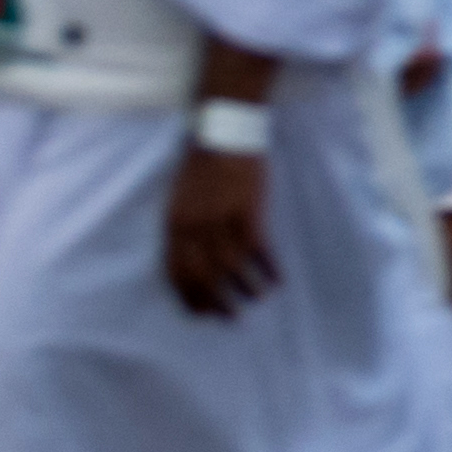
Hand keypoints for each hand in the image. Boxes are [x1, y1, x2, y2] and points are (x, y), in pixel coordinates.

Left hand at [161, 128, 277, 319]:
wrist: (223, 133)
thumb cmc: (200, 165)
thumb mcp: (179, 199)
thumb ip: (182, 229)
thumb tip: (190, 260)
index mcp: (174, 225)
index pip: (177, 272)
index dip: (190, 297)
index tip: (202, 314)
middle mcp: (195, 227)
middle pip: (205, 276)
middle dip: (217, 301)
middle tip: (231, 318)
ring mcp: (222, 220)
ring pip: (233, 267)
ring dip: (246, 288)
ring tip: (256, 300)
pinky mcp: (249, 212)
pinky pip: (259, 250)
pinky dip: (268, 268)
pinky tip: (277, 280)